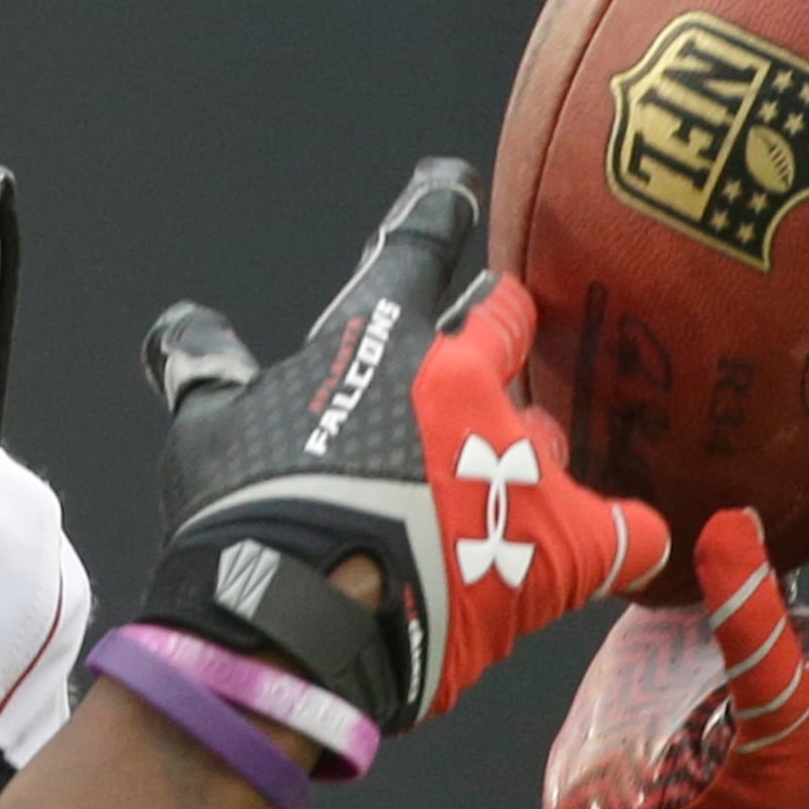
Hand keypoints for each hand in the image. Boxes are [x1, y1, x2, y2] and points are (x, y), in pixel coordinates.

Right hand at [139, 159, 669, 729]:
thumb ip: (206, 369)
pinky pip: (625, 533)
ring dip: (526, 450)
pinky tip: (628, 544)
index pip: (417, 246)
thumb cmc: (242, 517)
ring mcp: (520, 461)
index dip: (436, 210)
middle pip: (506, 324)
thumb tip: (181, 332)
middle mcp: (467, 380)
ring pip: (547, 434)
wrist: (294, 620)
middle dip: (501, 324)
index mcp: (381, 337)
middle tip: (497, 330)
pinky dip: (623, 539)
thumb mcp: (204, 429)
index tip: (450, 188)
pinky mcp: (565, 543)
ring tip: (511, 483)